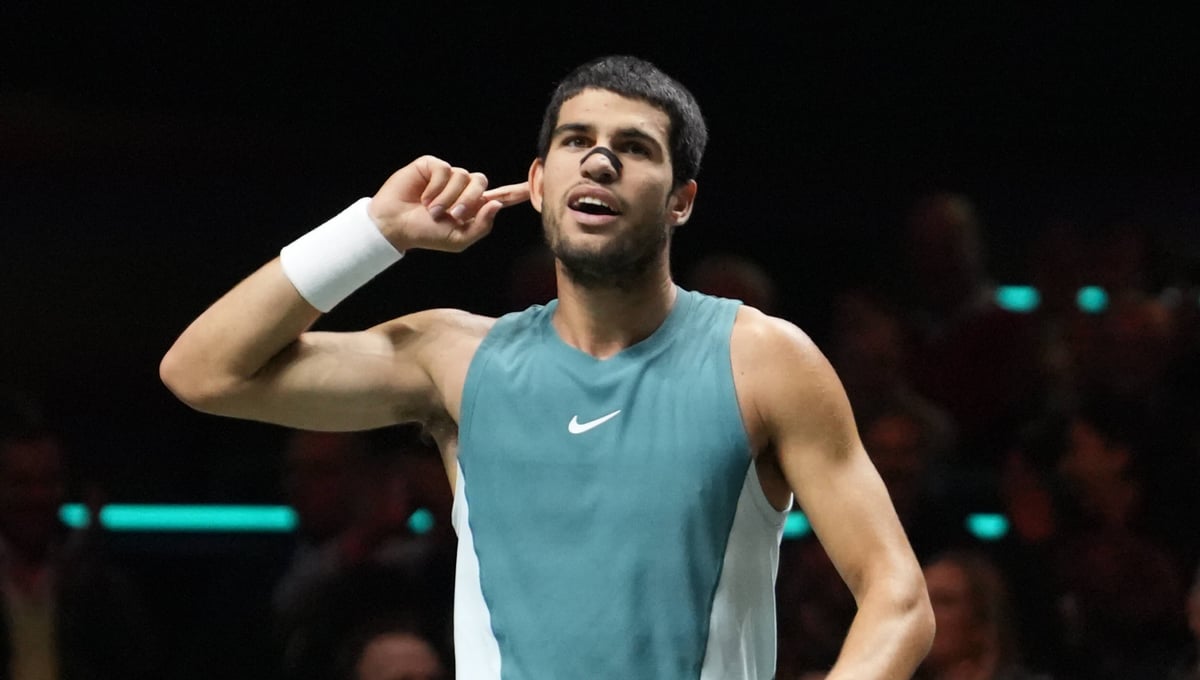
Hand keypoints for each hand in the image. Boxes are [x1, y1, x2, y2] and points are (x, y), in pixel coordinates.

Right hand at [367, 155, 529, 251]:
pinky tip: (423, 196)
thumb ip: (481, 226)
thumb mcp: (458, 239)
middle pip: (481, 183)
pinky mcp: (432, 165)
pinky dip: (436, 187)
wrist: (396, 226)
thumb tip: (496, 205)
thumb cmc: (426, 234)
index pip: (501, 196)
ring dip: (448, 197)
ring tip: (432, 209)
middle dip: (468, 200)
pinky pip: (445, 170)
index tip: (536, 183)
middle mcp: (463, 188)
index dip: (518, 191)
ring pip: (463, 176)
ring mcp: (448, 175)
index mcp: (473, 206)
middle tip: (451, 215)